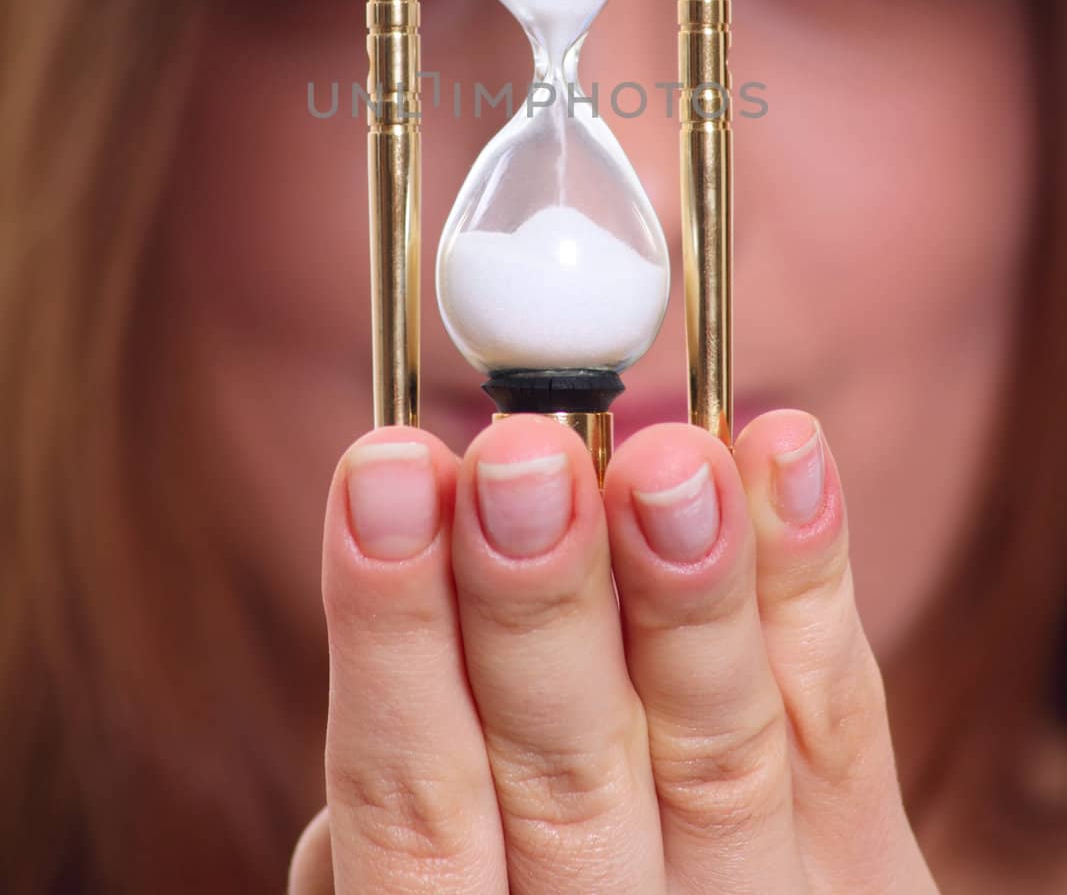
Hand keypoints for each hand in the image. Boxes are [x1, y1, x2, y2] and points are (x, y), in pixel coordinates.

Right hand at [288, 410, 937, 892]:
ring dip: (687, 593)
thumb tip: (406, 587)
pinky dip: (809, 585)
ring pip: (714, 757)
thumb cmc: (541, 866)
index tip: (388, 469)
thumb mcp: (454, 850)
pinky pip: (838, 733)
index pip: (413, 812)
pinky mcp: (869, 882)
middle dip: (539, 604)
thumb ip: (423, 773)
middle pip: (566, 785)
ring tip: (668, 455)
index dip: (395, 642)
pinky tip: (786, 452)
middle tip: (521, 455)